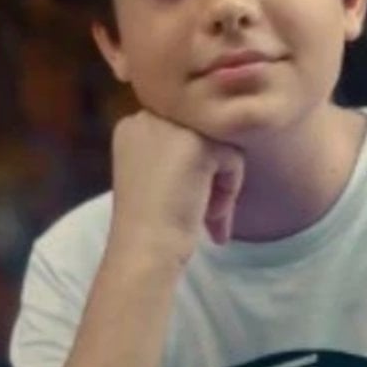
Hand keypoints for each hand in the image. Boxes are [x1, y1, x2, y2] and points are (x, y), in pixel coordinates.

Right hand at [108, 110, 244, 259]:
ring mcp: (172, 127)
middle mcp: (148, 118)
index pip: (184, 133)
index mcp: (133, 126)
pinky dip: (229, 188)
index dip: (193, 169)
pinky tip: (208, 212)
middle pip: (204, 136)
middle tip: (202, 214)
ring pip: (221, 146)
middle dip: (209, 176)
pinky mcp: (196, 142)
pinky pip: (233, 157)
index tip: (183, 200)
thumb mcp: (156, 177)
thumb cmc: (150, 224)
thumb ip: (176, 154)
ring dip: (221, 185)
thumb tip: (219, 148)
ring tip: (207, 218)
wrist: (145, 249)